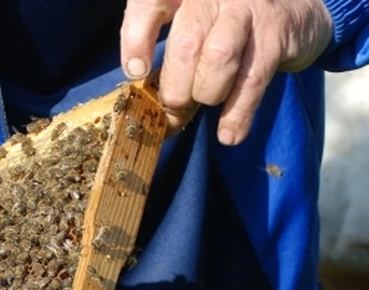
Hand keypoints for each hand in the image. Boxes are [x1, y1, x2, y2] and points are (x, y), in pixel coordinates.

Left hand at [120, 0, 333, 142]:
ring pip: (218, 57)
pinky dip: (237, 113)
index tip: (137, 71)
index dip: (136, 38)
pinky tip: (229, 133)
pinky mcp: (276, 31)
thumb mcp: (196, 23)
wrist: (297, 9)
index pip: (150, 2)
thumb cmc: (229, 22)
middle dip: (175, 86)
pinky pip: (251, 80)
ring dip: (206, 92)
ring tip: (206, 101)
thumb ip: (171, 52)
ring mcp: (248, 6)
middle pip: (186, 42)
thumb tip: (149, 104)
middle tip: (174, 106)